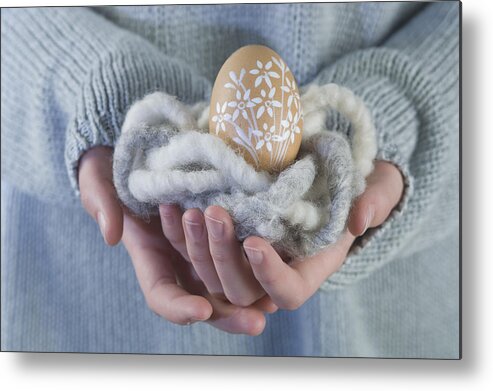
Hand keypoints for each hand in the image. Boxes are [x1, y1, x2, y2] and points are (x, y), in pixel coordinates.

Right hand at [78, 146, 274, 334]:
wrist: (143, 154)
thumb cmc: (116, 169)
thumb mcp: (99, 180)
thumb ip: (101, 204)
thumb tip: (112, 235)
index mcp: (150, 258)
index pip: (161, 295)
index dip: (179, 307)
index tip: (201, 309)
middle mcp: (179, 263)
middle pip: (203, 302)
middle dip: (228, 315)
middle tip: (256, 321)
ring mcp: (202, 252)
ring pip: (227, 287)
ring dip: (247, 292)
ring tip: (273, 300)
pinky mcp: (224, 236)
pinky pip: (242, 260)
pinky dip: (258, 270)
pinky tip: (280, 275)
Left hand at [170, 161, 403, 310]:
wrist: (330, 174)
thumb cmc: (357, 184)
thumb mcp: (377, 188)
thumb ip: (375, 202)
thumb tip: (360, 220)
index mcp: (310, 267)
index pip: (287, 292)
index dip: (270, 276)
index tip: (255, 242)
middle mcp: (275, 270)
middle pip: (242, 289)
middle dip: (225, 257)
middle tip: (215, 213)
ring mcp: (248, 259)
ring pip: (214, 276)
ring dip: (199, 249)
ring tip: (191, 210)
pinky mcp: (227, 241)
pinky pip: (198, 252)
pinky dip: (183, 235)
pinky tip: (174, 205)